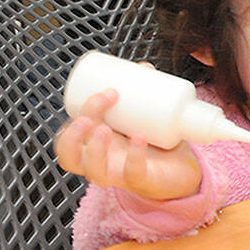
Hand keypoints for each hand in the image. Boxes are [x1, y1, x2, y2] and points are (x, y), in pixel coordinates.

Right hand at [54, 89, 202, 200]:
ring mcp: (118, 174)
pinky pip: (131, 174)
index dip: (77, 115)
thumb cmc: (154, 142)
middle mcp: (100, 162)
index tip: (106, 89)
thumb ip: (142, 93)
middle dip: (76, 131)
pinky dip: (134, 157)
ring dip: (94, 150)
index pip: (68, 136)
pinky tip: (140, 139)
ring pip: (93, 172)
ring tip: (105, 129)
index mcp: (94, 145)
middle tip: (102, 101)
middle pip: (71, 154)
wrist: (181, 169)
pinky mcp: (141, 181)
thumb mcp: (143, 115)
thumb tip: (143, 67)